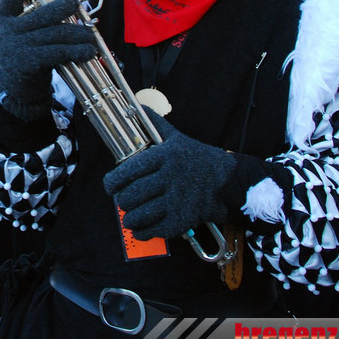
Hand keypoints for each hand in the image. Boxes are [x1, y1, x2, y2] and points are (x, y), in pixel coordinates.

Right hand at [0, 0, 96, 120]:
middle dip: (63, 6)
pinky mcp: (31, 62)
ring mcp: (20, 47)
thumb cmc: (24, 57)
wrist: (16, 91)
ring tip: (91, 36)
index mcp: (5, 20)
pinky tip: (88, 52)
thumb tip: (65, 3)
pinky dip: (78, 51)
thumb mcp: (21, 36)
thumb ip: (34, 21)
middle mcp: (9, 31)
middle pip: (42, 13)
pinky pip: (60, 52)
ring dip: (79, 34)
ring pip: (57, 33)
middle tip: (77, 2)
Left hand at [103, 108, 236, 240]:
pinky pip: (153, 229)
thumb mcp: (178, 138)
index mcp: (165, 157)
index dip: (113, 181)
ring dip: (129, 218)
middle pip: (132, 194)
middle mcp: (169, 178)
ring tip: (129, 216)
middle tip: (122, 201)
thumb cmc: (200, 160)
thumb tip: (139, 106)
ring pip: (140, 214)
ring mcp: (176, 201)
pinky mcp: (182, 220)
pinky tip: (140, 228)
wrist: (229, 182)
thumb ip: (156, 125)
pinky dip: (142, 231)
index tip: (109, 186)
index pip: (130, 170)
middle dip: (122, 201)